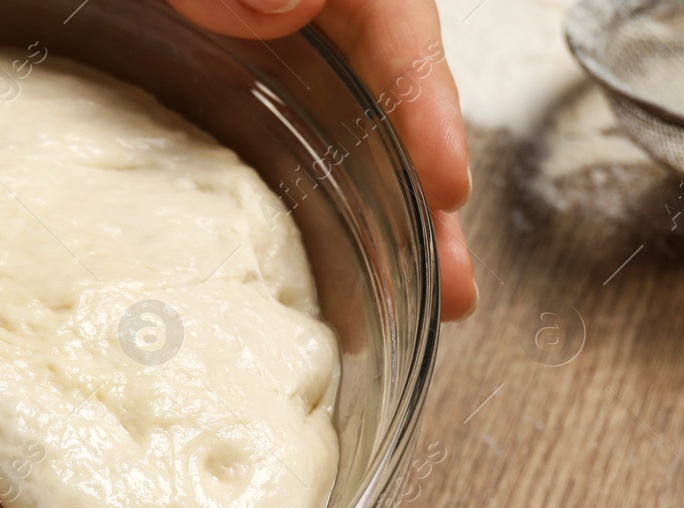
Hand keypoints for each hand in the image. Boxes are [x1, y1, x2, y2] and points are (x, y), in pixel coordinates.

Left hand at [171, 0, 476, 319]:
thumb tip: (286, 4)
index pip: (400, 28)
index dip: (429, 112)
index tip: (448, 182)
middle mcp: (316, 5)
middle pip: (390, 101)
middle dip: (429, 199)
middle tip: (457, 291)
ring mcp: (273, 44)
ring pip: (346, 131)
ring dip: (383, 216)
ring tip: (415, 302)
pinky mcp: (227, 75)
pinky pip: (282, 141)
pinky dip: (312, 200)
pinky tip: (319, 259)